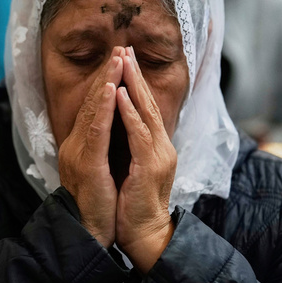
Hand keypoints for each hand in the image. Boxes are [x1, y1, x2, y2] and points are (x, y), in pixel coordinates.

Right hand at [58, 47, 123, 247]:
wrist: (89, 235)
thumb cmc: (99, 208)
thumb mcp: (100, 174)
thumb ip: (101, 151)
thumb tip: (111, 132)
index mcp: (82, 147)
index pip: (95, 108)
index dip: (106, 83)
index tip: (119, 61)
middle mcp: (76, 145)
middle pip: (93, 102)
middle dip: (108, 73)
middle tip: (120, 47)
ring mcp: (80, 153)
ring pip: (94, 110)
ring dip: (107, 81)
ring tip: (118, 58)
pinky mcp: (88, 164)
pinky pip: (97, 130)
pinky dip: (105, 107)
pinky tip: (112, 88)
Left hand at [114, 47, 176, 271]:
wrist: (144, 234)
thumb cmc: (134, 205)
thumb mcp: (133, 170)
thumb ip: (131, 148)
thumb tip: (120, 130)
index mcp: (156, 146)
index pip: (146, 108)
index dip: (136, 83)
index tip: (124, 59)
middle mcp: (161, 146)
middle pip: (148, 102)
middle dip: (135, 74)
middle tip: (125, 48)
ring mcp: (158, 155)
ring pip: (145, 112)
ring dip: (133, 84)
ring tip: (123, 61)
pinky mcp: (149, 166)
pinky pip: (138, 133)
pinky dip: (129, 112)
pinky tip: (121, 94)